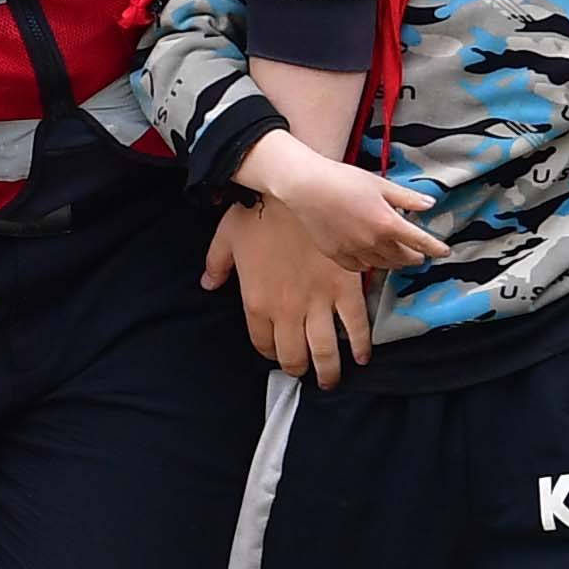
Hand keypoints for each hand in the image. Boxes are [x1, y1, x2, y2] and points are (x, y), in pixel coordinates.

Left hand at [206, 205, 375, 383]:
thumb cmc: (256, 212)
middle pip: (294, 356)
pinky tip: (361, 357)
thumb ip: (216, 265)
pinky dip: (361, 346)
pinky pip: (357, 326)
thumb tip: (207, 284)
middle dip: (298, 369)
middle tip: (304, 372)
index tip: (278, 352)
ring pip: (325, 350)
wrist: (295, 190)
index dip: (270, 352)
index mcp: (257, 303)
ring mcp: (319, 302)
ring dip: (328, 370)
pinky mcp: (347, 290)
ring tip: (330, 378)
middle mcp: (287, 311)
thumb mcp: (226, 237)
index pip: (263, 343)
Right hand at [236, 134, 436, 273]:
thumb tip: (430, 204)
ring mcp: (354, 250)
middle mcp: (373, 242)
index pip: (420, 241)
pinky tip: (371, 259)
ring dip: (394, 262)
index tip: (445, 252)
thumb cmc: (343, 179)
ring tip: (398, 258)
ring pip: (382, 265)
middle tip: (420, 255)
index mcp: (387, 223)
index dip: (435, 248)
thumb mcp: (380, 184)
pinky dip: (369, 265)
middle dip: (415, 257)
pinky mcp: (337, 254)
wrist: (306, 187)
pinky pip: (359, 267)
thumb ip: (407, 198)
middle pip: (402, 258)